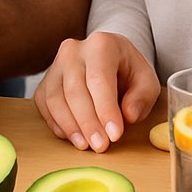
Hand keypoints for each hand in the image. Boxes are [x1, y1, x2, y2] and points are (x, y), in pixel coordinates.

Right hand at [32, 31, 158, 152]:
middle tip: (101, 146)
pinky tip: (72, 137)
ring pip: (55, 98)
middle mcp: (73, 51)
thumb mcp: (147, 81)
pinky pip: (44, 104)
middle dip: (88, 122)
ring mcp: (55, 64)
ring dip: (70, 126)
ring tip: (86, 145)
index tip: (114, 135)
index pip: (99, 79)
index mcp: (101, 44)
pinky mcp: (45, 80)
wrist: (109, 59)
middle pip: (74, 90)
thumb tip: (128, 115)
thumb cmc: (129, 71)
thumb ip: (142, 97)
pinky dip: (55, 123)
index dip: (105, 109)